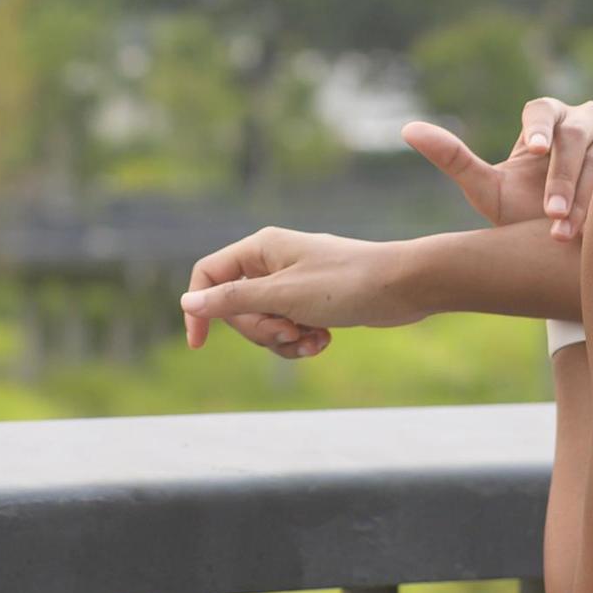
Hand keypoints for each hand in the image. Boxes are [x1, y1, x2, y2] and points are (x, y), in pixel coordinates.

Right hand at [179, 227, 423, 358]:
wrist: (405, 286)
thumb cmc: (345, 284)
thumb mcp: (283, 296)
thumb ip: (233, 300)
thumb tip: (188, 303)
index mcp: (261, 248)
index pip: (208, 275)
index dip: (200, 308)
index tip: (199, 344)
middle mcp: (273, 262)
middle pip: (236, 307)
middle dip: (260, 330)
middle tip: (289, 330)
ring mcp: (293, 283)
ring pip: (263, 323)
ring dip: (283, 341)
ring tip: (313, 338)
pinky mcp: (312, 302)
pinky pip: (288, 330)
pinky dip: (302, 341)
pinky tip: (325, 341)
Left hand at [403, 96, 592, 242]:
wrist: (564, 245)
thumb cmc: (521, 212)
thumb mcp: (486, 190)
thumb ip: (453, 159)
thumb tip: (408, 128)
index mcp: (546, 118)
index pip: (541, 110)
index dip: (538, 128)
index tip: (532, 151)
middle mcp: (583, 121)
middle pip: (575, 137)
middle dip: (563, 178)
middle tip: (551, 214)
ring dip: (589, 196)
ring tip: (570, 233)